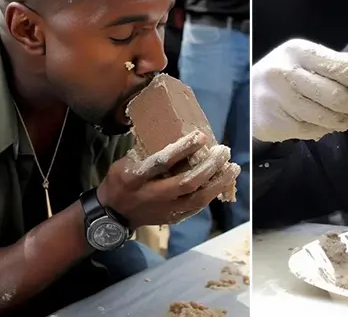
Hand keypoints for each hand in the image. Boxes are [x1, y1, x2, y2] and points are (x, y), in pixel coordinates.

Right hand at [97, 130, 239, 227]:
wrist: (114, 215)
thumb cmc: (120, 181)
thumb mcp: (124, 163)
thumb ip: (145, 151)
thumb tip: (168, 129)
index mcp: (136, 178)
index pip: (162, 162)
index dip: (183, 149)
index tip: (200, 136)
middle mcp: (152, 195)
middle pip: (186, 183)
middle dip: (209, 167)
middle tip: (224, 151)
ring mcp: (164, 210)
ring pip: (197, 198)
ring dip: (218, 182)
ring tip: (233, 168)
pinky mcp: (173, 218)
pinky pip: (197, 207)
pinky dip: (212, 194)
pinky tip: (223, 183)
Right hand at [252, 39, 347, 141]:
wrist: (247, 94)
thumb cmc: (288, 75)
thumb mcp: (308, 60)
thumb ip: (339, 66)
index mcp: (300, 50)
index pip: (345, 69)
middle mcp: (286, 71)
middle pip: (339, 96)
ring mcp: (278, 98)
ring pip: (328, 118)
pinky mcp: (274, 122)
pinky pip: (313, 131)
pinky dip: (327, 129)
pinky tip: (327, 123)